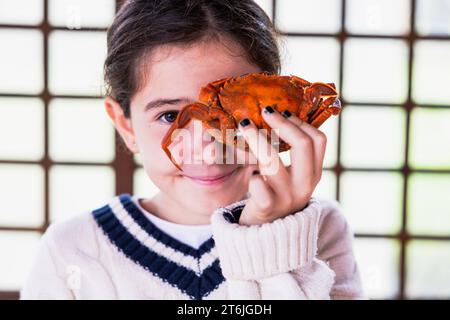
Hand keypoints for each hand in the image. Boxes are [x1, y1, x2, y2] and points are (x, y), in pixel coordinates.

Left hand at [237, 107, 326, 225]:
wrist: (267, 237)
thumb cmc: (276, 197)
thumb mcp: (292, 177)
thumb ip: (292, 155)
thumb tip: (281, 116)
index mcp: (314, 174)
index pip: (318, 141)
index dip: (301, 122)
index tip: (283, 110)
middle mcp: (305, 185)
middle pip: (302, 144)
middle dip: (282, 123)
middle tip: (265, 110)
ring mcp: (287, 197)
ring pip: (273, 160)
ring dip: (256, 138)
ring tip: (244, 125)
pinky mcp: (267, 207)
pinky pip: (258, 184)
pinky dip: (251, 173)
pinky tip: (248, 171)